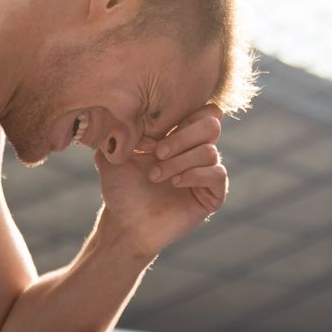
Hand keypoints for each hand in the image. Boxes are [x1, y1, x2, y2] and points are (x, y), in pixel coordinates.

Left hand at [95, 106, 226, 257]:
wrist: (125, 222)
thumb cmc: (120, 188)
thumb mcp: (114, 153)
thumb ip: (120, 129)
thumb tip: (126, 111)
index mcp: (179, 135)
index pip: (200, 109)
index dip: (179, 115)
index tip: (150, 136)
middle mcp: (196, 151)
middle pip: (211, 123)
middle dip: (181, 137)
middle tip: (156, 154)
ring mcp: (206, 172)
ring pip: (210, 151)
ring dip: (179, 162)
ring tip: (155, 176)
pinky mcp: (212, 195)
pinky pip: (218, 174)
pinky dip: (195, 175)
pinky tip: (175, 183)